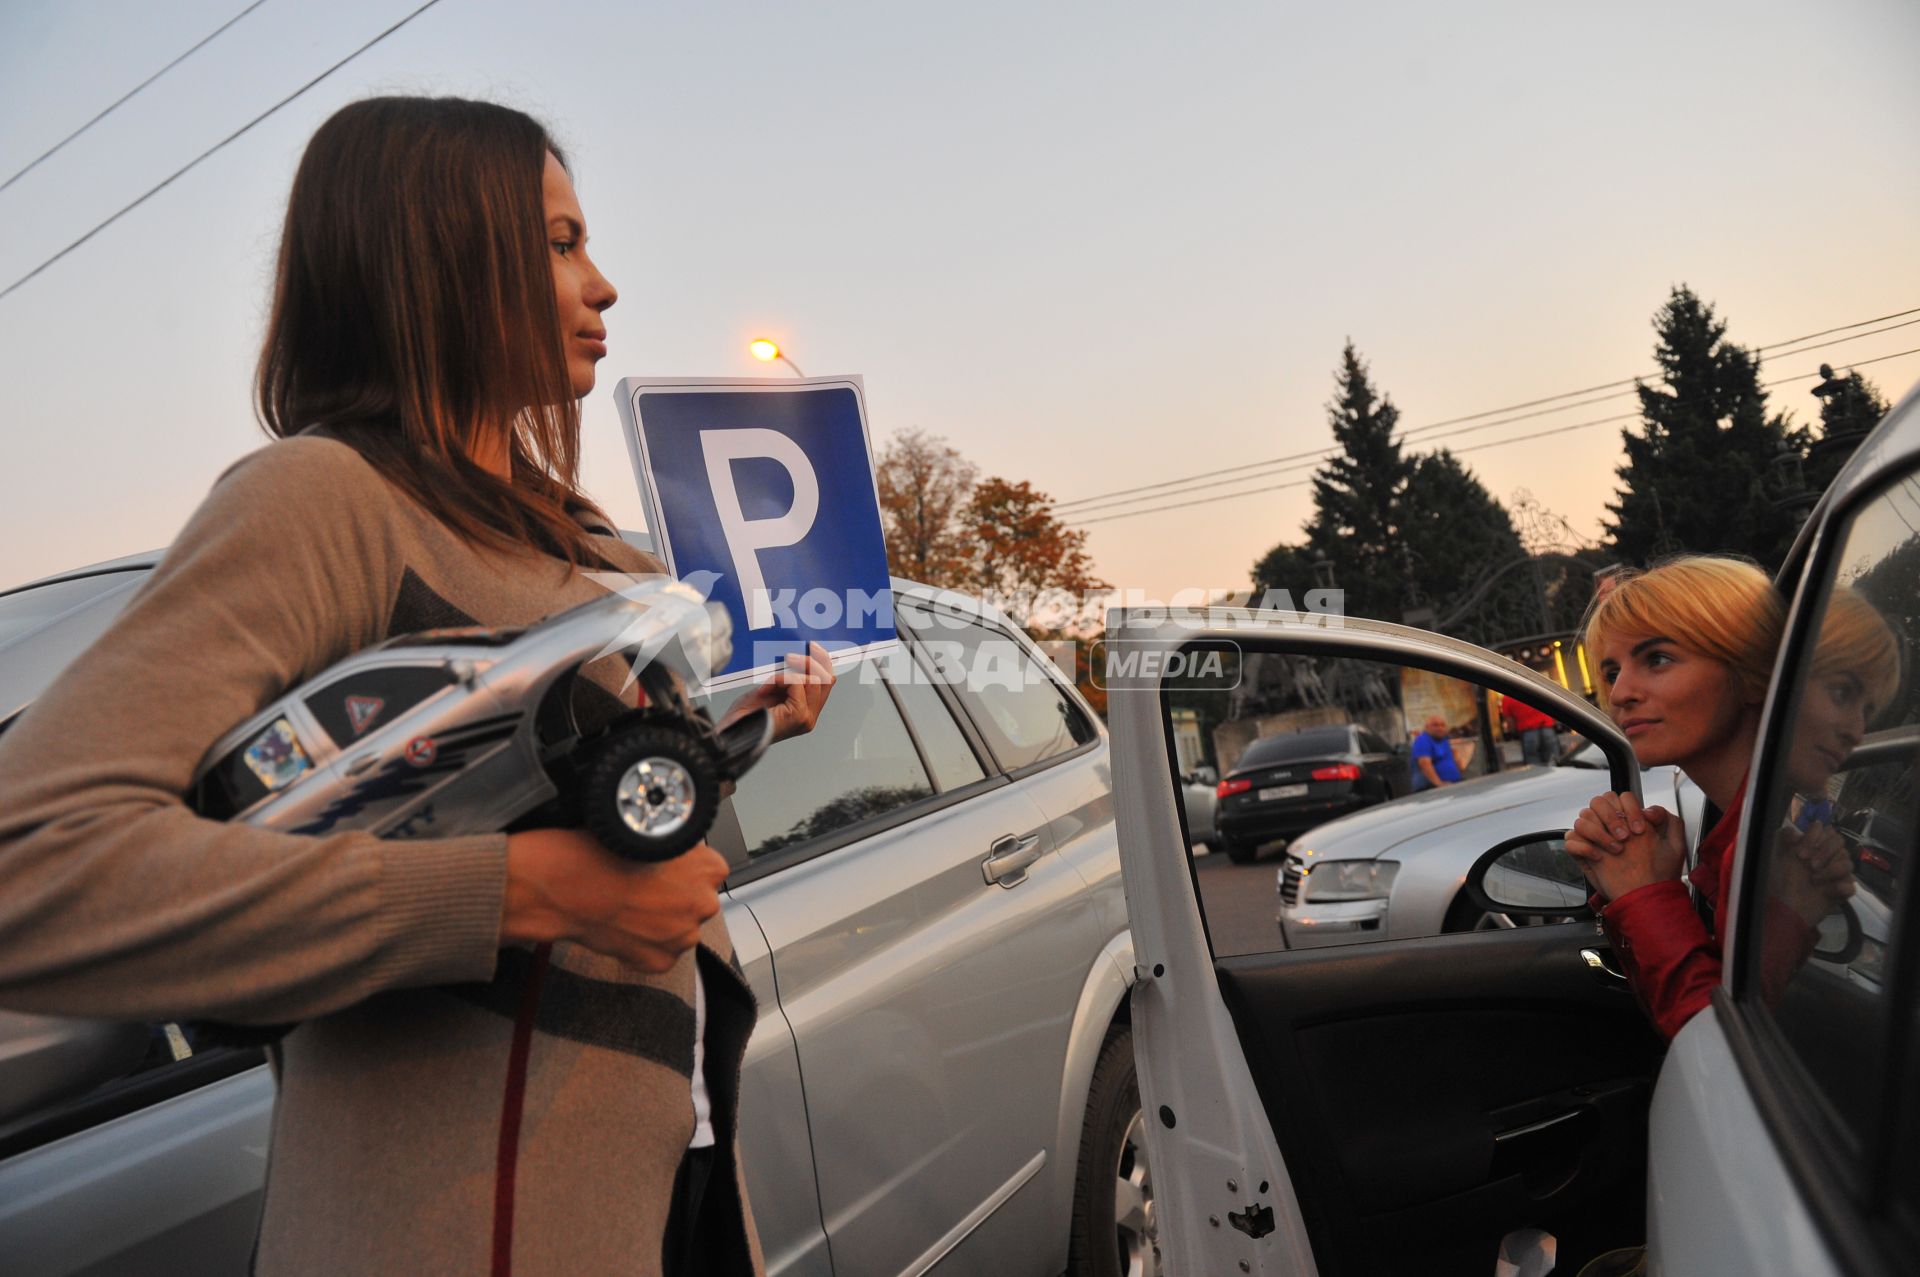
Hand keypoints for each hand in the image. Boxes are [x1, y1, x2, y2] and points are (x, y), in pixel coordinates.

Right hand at [501, 829, 729, 972]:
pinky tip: (622, 928)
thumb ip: (674, 849)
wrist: (567, 885)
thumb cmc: (601, 853)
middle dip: (674, 899)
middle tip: (641, 890)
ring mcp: (683, 936)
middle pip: (696, 902)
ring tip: (627, 909)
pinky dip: (643, 947)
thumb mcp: (647, 834)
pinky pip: (658, 955)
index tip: (664, 870)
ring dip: (660, 924)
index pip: (709, 870)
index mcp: (709, 867)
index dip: (683, 870)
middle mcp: (704, 903)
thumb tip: (674, 852)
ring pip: (678, 930)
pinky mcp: (661, 961)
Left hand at [718, 641, 835, 742]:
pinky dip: (778, 679)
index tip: (813, 647)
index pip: (827, 683)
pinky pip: (795, 682)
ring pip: (813, 680)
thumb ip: (789, 681)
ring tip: (769, 682)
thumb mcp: (770, 691)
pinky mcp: (799, 715)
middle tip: (791, 656)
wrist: (732, 733)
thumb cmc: (745, 716)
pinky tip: (764, 690)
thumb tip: (800, 659)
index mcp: (805, 712)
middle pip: (826, 679)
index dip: (822, 662)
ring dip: (788, 673)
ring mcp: (806, 717)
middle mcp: (810, 717)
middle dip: (810, 662)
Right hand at [1566, 791, 1685, 901]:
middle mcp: (1609, 826)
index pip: (1620, 798)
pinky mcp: (1582, 854)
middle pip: (1597, 802)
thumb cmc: (1659, 874)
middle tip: (1624, 838)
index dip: (1630, 809)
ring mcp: (1594, 839)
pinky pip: (1571, 841)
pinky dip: (1583, 847)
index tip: (1639, 830)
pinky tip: (1599, 857)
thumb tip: (1648, 810)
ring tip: (1615, 850)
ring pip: (1582, 819)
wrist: (1646, 897)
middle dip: (1611, 818)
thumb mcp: (1675, 845)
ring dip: (1598, 833)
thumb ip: (1669, 820)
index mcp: (1628, 820)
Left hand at [1770, 821, 1854, 927]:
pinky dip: (1838, 887)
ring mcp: (1837, 875)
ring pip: (1848, 863)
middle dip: (1825, 852)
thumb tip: (1795, 830)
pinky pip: (1850, 885)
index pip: (1829, 832)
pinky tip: (1825, 892)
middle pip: (1841, 844)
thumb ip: (1784, 837)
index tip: (1801, 852)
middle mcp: (1828, 858)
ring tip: (1813, 880)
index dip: (1817, 838)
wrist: (1785, 907)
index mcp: (1815, 847)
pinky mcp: (1842, 892)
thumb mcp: (1777, 855)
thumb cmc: (1781, 880)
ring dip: (1830, 871)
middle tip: (1809, 865)